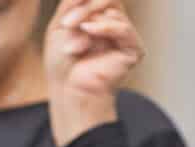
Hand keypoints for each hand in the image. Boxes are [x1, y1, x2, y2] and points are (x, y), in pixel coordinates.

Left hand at [44, 0, 143, 144]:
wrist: (69, 90)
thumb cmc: (62, 63)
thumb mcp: (61, 25)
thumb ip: (72, 3)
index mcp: (99, 16)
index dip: (83, 0)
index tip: (66, 16)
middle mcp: (115, 23)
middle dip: (85, 7)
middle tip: (67, 24)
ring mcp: (126, 35)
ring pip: (114, 10)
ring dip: (89, 20)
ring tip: (74, 40)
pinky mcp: (134, 50)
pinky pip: (124, 28)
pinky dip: (105, 27)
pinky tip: (89, 31)